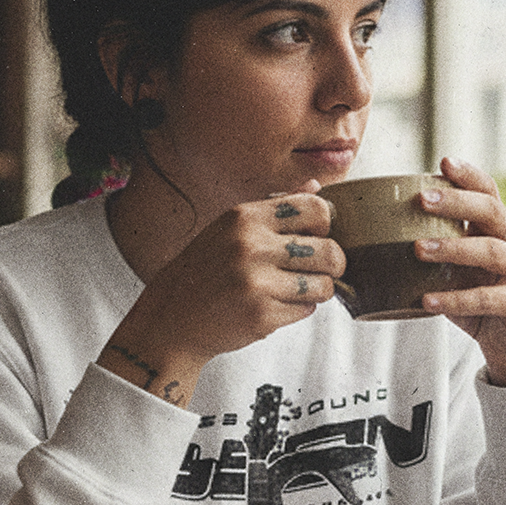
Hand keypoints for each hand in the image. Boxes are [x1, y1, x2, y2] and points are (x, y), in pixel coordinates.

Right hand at [98, 181, 343, 406]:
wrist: (172, 317)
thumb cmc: (205, 270)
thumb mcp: (229, 227)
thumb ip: (274, 209)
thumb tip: (319, 187)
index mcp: (245, 216)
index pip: (317, 209)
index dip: (326, 226)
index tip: (317, 237)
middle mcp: (251, 245)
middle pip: (330, 250)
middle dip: (333, 264)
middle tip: (321, 270)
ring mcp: (256, 282)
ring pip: (323, 285)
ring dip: (317, 290)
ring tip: (297, 289)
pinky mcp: (261, 315)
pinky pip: (306, 310)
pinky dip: (298, 310)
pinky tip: (275, 305)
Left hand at [415, 158, 505, 386]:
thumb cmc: (477, 302)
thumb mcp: (455, 271)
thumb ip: (432, 251)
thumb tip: (371, 237)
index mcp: (499, 229)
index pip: (489, 191)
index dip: (469, 175)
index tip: (443, 160)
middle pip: (492, 212)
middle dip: (457, 202)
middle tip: (422, 199)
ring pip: (491, 251)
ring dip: (453, 248)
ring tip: (418, 249)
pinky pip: (486, 298)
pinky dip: (455, 299)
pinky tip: (427, 301)